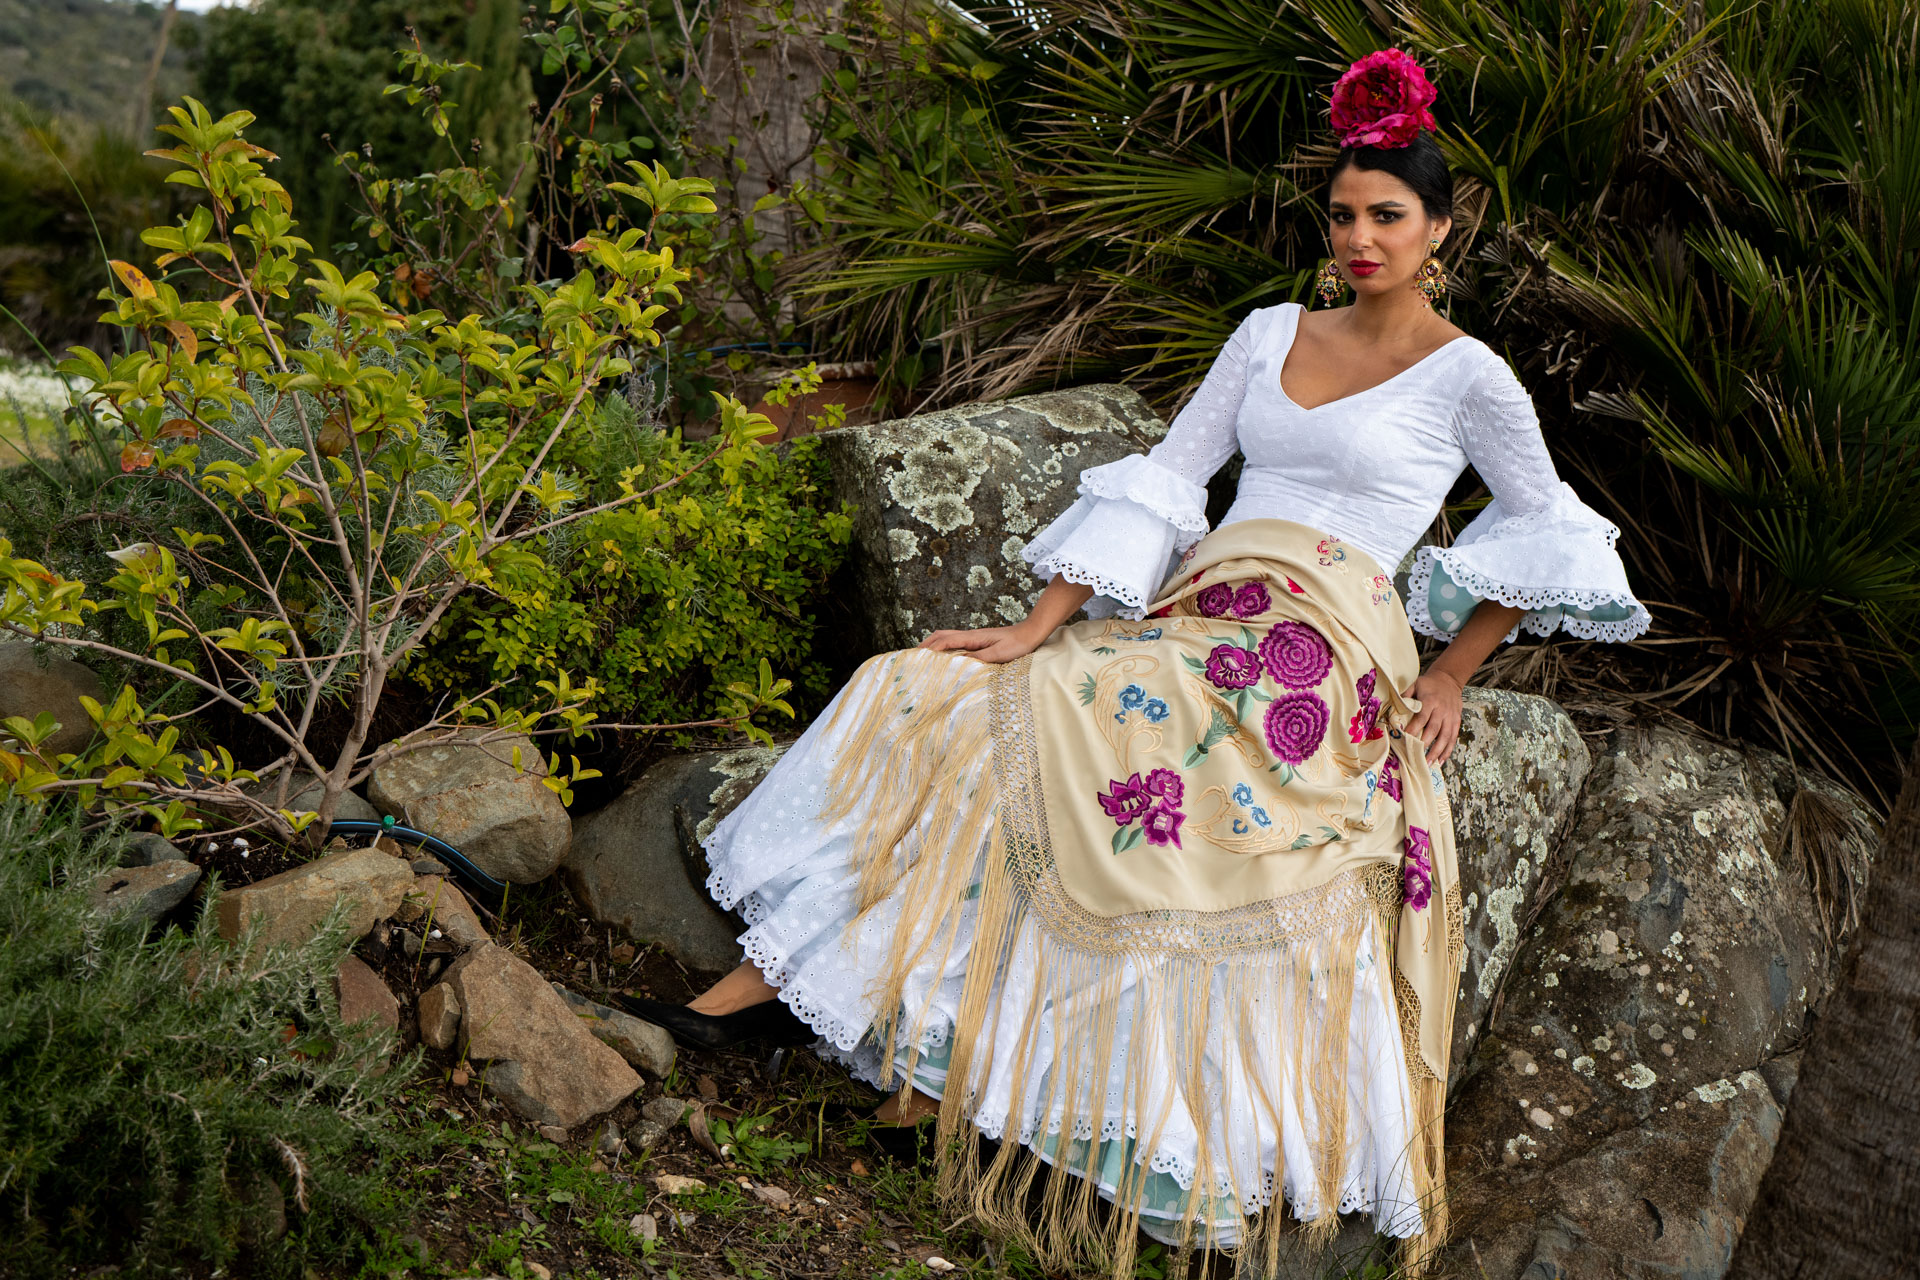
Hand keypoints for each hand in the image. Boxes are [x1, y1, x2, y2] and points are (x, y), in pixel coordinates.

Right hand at [919, 622, 1045, 663]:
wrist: (1031, 633)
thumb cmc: (1017, 644)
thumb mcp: (998, 654)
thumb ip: (978, 658)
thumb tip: (957, 662)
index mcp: (972, 637)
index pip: (945, 641)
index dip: (929, 649)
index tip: (916, 658)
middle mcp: (970, 635)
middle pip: (941, 635)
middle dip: (925, 644)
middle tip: (912, 656)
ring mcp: (974, 637)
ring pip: (947, 637)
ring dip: (933, 644)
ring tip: (923, 655)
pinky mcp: (978, 641)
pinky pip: (955, 642)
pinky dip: (944, 647)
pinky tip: (944, 655)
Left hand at [1402, 669, 1463, 764]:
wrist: (1449, 679)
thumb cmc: (1429, 684)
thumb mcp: (1415, 684)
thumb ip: (1405, 695)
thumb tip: (1392, 709)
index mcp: (1430, 701)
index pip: (1422, 718)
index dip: (1414, 729)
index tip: (1405, 740)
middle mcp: (1442, 711)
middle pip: (1434, 730)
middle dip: (1425, 744)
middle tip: (1416, 757)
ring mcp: (1451, 718)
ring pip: (1445, 737)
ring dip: (1437, 752)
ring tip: (1429, 763)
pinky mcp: (1456, 722)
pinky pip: (1453, 738)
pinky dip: (1447, 751)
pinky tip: (1440, 761)